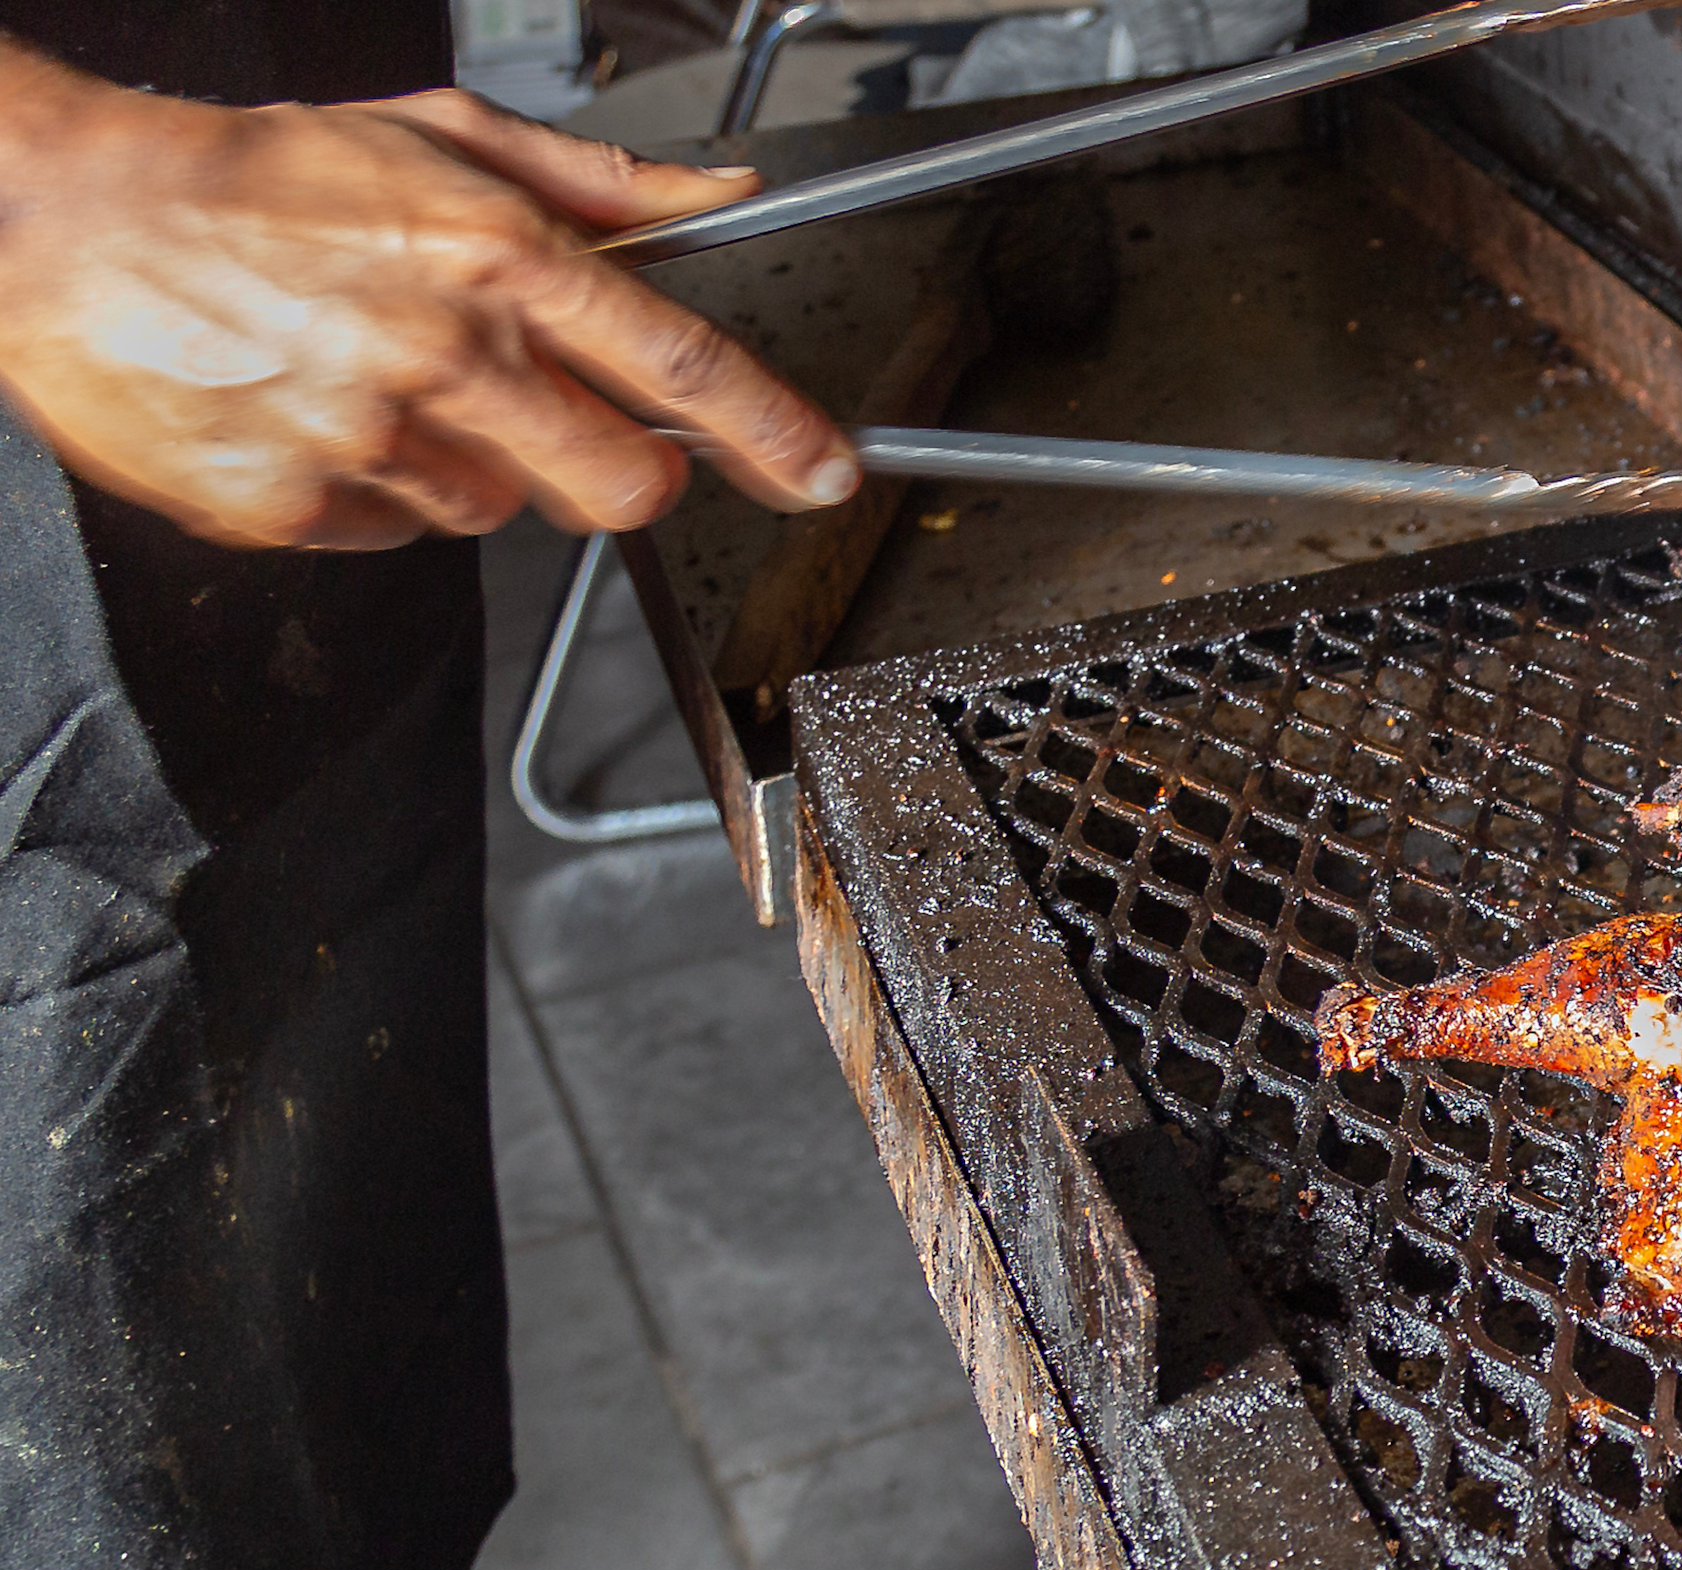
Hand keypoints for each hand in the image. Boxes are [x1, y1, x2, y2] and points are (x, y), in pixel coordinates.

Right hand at [0, 59, 856, 548]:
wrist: (67, 217)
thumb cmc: (253, 173)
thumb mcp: (440, 138)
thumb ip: (598, 184)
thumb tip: (719, 198)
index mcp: (496, 258)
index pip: (686, 366)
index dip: (776, 433)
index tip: (822, 472)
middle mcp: (446, 353)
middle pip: (624, 485)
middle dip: (623, 473)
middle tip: (567, 426)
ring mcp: (369, 438)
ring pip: (501, 511)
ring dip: (474, 465)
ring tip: (384, 381)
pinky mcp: (294, 505)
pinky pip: (395, 534)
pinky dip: (376, 491)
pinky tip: (320, 413)